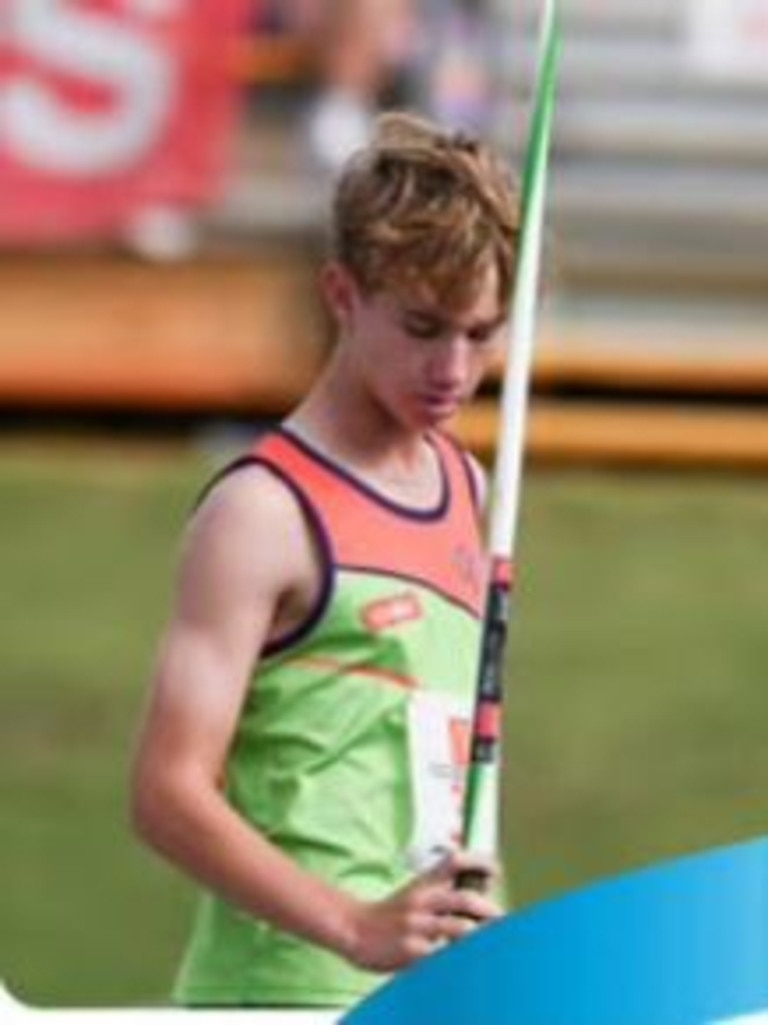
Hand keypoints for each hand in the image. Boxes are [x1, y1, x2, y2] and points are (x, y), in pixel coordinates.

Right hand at [344, 849, 501, 972]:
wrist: (353, 928)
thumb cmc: (390, 914)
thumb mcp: (415, 892)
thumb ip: (444, 889)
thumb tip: (483, 886)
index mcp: (425, 884)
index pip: (454, 862)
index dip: (478, 862)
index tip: (495, 871)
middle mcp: (422, 901)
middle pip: (464, 899)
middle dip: (489, 912)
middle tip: (503, 922)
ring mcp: (416, 925)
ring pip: (458, 929)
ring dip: (480, 937)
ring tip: (492, 944)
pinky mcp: (410, 949)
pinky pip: (440, 956)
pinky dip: (457, 959)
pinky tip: (465, 961)